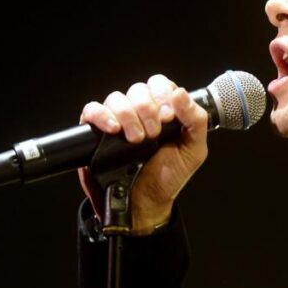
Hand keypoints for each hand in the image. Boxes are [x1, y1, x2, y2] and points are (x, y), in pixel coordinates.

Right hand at [77, 74, 208, 234]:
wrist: (145, 204)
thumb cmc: (169, 176)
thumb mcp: (193, 150)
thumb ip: (196, 120)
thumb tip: (180, 93)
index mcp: (162, 110)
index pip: (159, 84)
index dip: (163, 95)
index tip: (169, 117)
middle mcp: (139, 112)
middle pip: (138, 89)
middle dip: (147, 109)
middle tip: (154, 133)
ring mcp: (117, 121)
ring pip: (116, 98)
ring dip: (128, 115)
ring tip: (137, 140)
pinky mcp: (96, 133)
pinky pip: (92, 111)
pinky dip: (102, 116)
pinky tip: (114, 130)